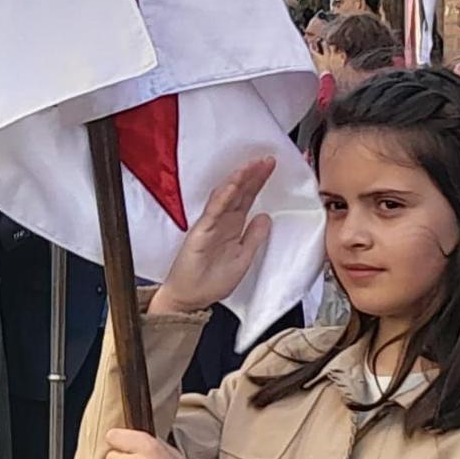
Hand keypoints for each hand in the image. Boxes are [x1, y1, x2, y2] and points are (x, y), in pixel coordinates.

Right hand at [149, 159, 274, 315]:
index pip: (247, 199)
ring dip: (239, 180)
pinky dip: (223, 197)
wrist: (188, 298)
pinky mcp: (201, 232)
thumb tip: (266, 217)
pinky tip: (233, 186)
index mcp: (232, 227)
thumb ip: (254, 238)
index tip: (271, 167)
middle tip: (266, 159)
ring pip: (226, 197)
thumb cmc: (211, 281)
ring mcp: (210, 225)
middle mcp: (222, 222)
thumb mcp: (243, 258)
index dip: (259, 182)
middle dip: (253, 175)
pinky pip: (214, 211)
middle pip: (239, 193)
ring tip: (252, 166)